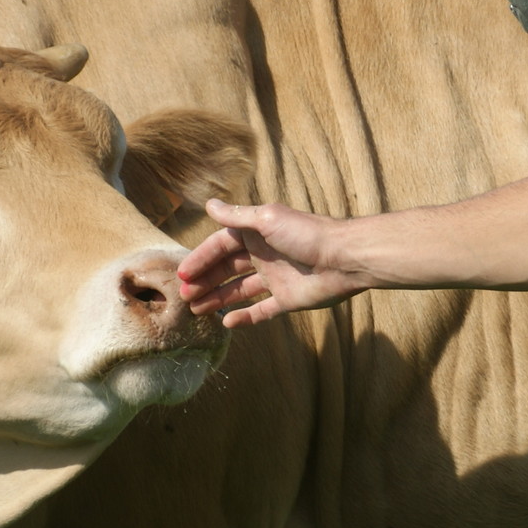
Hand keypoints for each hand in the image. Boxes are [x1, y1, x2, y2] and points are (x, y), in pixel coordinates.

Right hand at [176, 200, 363, 327]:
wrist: (345, 259)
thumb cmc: (307, 234)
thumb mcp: (268, 219)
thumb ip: (238, 216)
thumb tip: (209, 204)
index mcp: (256, 234)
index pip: (220, 246)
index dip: (201, 259)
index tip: (182, 274)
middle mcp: (263, 255)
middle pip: (226, 270)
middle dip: (204, 281)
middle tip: (184, 296)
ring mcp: (275, 278)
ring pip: (239, 290)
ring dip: (218, 299)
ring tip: (196, 310)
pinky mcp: (288, 300)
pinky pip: (262, 310)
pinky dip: (245, 317)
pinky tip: (227, 323)